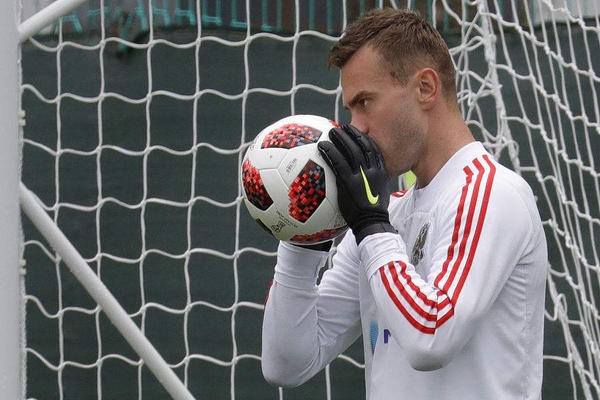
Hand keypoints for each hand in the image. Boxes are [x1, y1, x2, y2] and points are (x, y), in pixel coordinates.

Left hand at [318, 124, 395, 243]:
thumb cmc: (372, 213)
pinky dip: (330, 153)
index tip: (356, 131)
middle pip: (363, 145)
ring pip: (351, 151)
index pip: (374, 149)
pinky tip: (321, 147)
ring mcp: (362, 176)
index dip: (364, 138)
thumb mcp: (378, 194)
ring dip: (340, 139)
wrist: (372, 223)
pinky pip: (338, 163)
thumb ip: (371, 182)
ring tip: (331, 131)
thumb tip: (361, 178)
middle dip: (352, 133)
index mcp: (381, 172)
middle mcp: (373, 171)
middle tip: (342, 127)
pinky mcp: (350, 183)